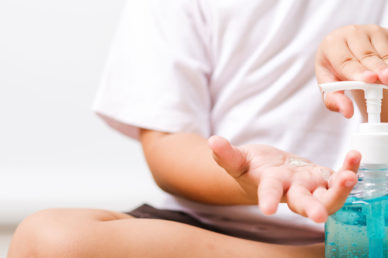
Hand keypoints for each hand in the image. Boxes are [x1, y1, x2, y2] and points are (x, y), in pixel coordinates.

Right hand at [208, 136, 360, 222]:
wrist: (268, 172)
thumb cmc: (252, 167)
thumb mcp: (237, 160)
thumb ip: (226, 154)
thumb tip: (212, 141)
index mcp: (268, 184)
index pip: (267, 193)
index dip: (268, 200)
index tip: (268, 210)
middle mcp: (290, 190)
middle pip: (302, 203)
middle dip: (312, 209)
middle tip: (319, 216)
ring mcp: (308, 186)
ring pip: (327, 195)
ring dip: (340, 188)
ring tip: (349, 174)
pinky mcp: (321, 177)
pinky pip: (337, 178)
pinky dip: (348, 169)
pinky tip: (354, 158)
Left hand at [315, 24, 387, 117]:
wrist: (345, 52)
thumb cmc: (334, 71)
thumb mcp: (329, 85)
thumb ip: (334, 100)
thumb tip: (347, 112)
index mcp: (331, 44)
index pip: (345, 60)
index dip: (358, 71)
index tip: (370, 79)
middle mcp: (350, 33)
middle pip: (366, 55)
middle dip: (378, 68)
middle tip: (385, 80)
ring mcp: (370, 30)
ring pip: (383, 51)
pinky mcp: (385, 32)